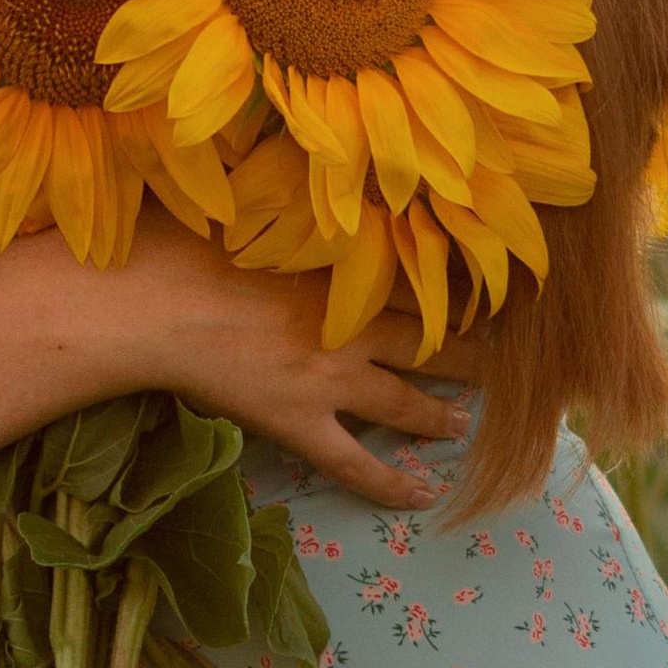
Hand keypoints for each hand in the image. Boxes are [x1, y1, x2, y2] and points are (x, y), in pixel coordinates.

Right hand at [112, 212, 481, 511]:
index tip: (493, 290)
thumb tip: (306, 170)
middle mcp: (353, 327)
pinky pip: (356, 464)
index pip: (424, 281)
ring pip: (408, 401)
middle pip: (433, 341)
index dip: (462, 289)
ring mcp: (332, 379)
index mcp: (346, 270)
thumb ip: (296, 214)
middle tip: (508, 363)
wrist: (159, 302)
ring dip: (442, 412)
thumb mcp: (259, 213)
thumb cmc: (194, 244)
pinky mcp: (301, 422)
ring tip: (469, 423)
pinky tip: (423, 497)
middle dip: (474, 354)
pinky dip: (392, 484)